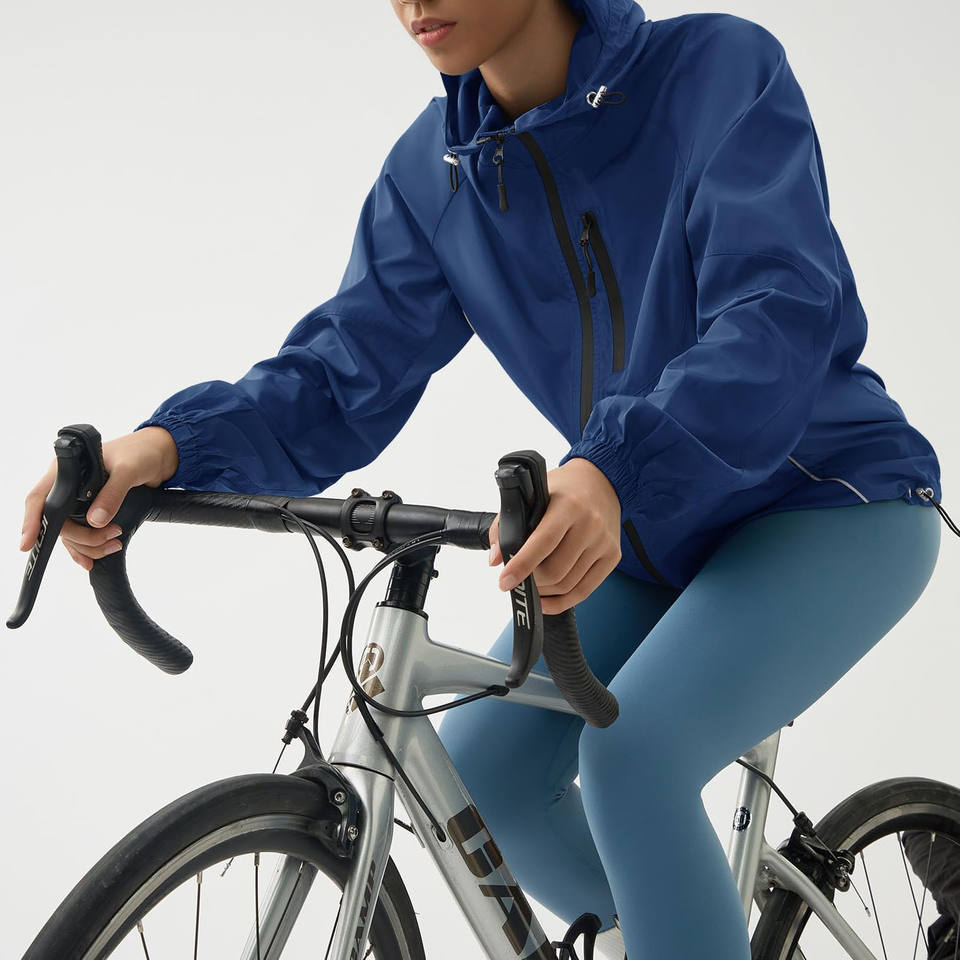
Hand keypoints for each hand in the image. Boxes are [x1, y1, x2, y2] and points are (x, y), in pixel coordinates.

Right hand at [20, 426, 179, 571]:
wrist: (160, 454)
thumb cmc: (141, 453)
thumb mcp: (128, 470)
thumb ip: (113, 493)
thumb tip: (96, 520)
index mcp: (67, 468)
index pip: (40, 497)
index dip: (31, 520)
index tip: (28, 543)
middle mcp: (67, 484)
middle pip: (57, 521)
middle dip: (81, 537)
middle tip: (109, 538)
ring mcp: (78, 498)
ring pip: (70, 531)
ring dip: (88, 545)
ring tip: (113, 545)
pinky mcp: (92, 508)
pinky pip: (80, 533)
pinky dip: (86, 548)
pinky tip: (92, 559)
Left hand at [487, 457, 621, 614]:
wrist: (601, 480)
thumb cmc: (563, 489)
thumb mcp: (531, 494)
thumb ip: (505, 524)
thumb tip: (496, 560)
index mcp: (568, 505)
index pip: (543, 542)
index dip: (521, 565)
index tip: (504, 582)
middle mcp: (590, 524)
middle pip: (555, 571)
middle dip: (531, 582)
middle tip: (518, 579)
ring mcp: (604, 542)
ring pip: (567, 584)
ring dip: (544, 592)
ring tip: (532, 585)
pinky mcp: (613, 556)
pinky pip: (584, 590)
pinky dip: (562, 601)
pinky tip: (546, 599)